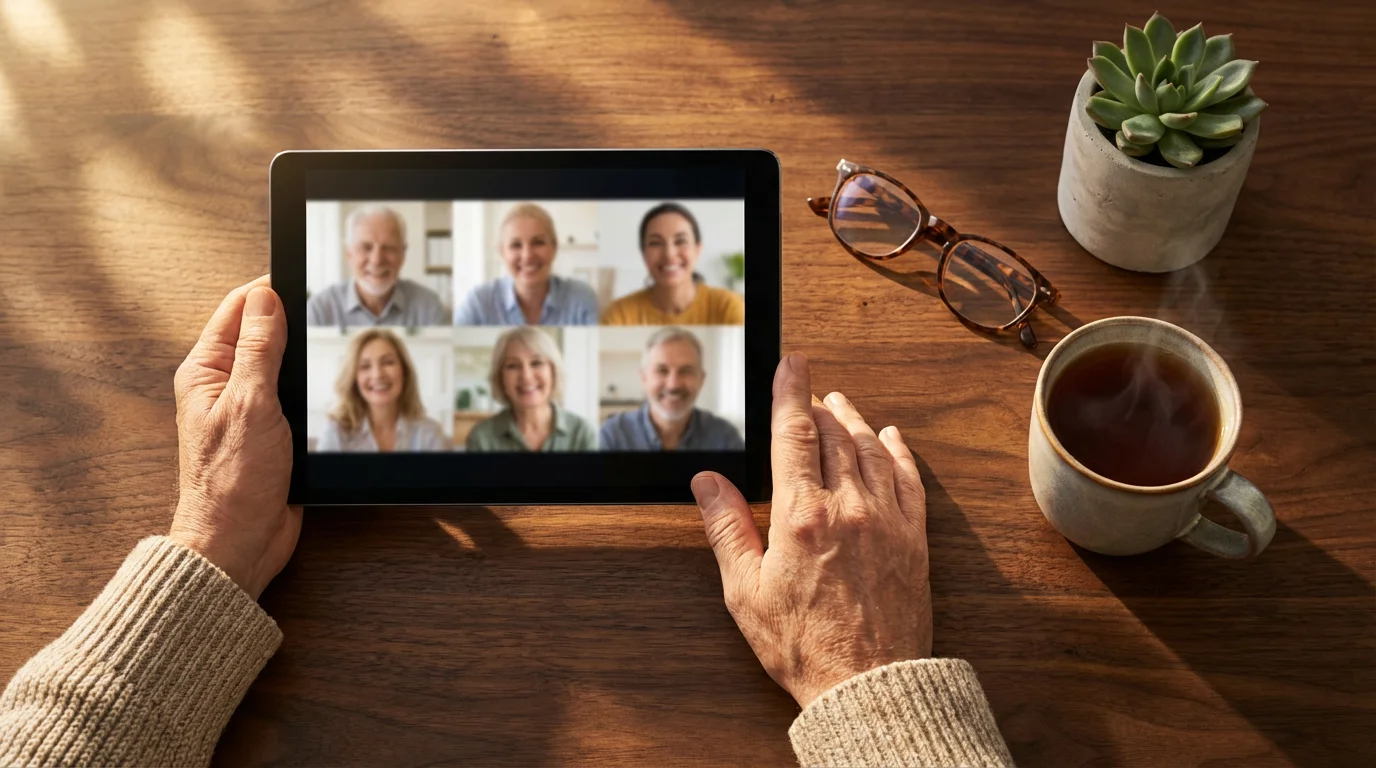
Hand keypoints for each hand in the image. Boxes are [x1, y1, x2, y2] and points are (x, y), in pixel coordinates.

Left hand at [169, 276, 300, 599]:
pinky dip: (311, 388)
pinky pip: (294, 395)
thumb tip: (266, 297)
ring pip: (283, 364)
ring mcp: (249, 408)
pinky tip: (328, 388)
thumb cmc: (231, 483)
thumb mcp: (250, 404)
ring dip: (305, 358)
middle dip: (294, 322)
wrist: (239, 543)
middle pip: (263, 331)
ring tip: (329, 349)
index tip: (306, 281)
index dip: (271, 290)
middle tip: (327, 315)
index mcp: (206, 370)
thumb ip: (259, 348)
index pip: (239, 308)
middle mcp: (224, 385)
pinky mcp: (271, 431)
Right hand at [691, 352, 931, 707]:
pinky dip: (898, 451)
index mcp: (801, 516)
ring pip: (872, 449)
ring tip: (842, 404)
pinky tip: (891, 439)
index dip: (791, 391)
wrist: (869, 686)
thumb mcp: (744, 591)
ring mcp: (886, 520)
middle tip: (810, 389)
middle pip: (834, 434)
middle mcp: (848, 508)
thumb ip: (726, 528)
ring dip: (855, 421)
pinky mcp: (913, 538)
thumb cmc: (803, 645)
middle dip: (819, 404)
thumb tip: (707, 482)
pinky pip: (909, 478)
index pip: (794, 433)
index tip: (791, 362)